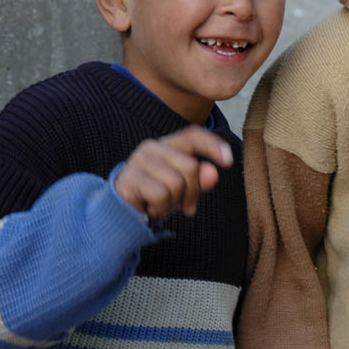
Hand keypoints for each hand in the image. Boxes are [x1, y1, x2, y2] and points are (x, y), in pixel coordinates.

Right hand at [114, 125, 232, 217]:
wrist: (119, 212)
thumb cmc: (156, 197)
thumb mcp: (184, 190)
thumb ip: (200, 180)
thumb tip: (213, 173)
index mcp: (170, 145)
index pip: (194, 135)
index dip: (213, 145)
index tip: (228, 162)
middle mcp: (153, 147)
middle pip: (191, 167)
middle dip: (192, 192)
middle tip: (180, 204)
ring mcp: (139, 160)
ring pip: (176, 183)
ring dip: (173, 203)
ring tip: (160, 204)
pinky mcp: (129, 177)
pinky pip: (161, 195)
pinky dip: (160, 208)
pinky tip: (150, 208)